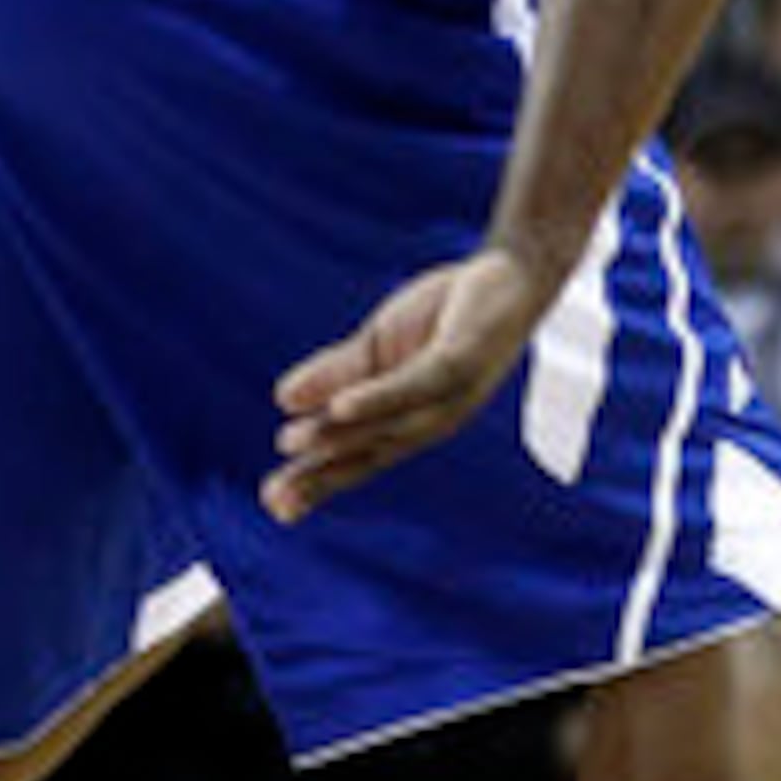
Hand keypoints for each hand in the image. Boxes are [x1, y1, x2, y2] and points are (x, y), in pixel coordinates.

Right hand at [263, 245, 556, 523]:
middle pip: (370, 453)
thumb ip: (336, 374)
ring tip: (290, 441)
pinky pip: (417, 384)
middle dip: (323, 477)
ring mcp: (450, 393)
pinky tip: (341, 406)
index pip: (358, 457)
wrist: (506, 275)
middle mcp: (430, 417)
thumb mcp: (378, 346)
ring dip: (339, 434)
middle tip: (275, 499)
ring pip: (389, 423)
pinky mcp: (461, 360)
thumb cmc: (445, 317)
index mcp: (408, 418)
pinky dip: (378, 398)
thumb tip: (283, 398)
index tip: (274, 506)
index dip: (318, 481)